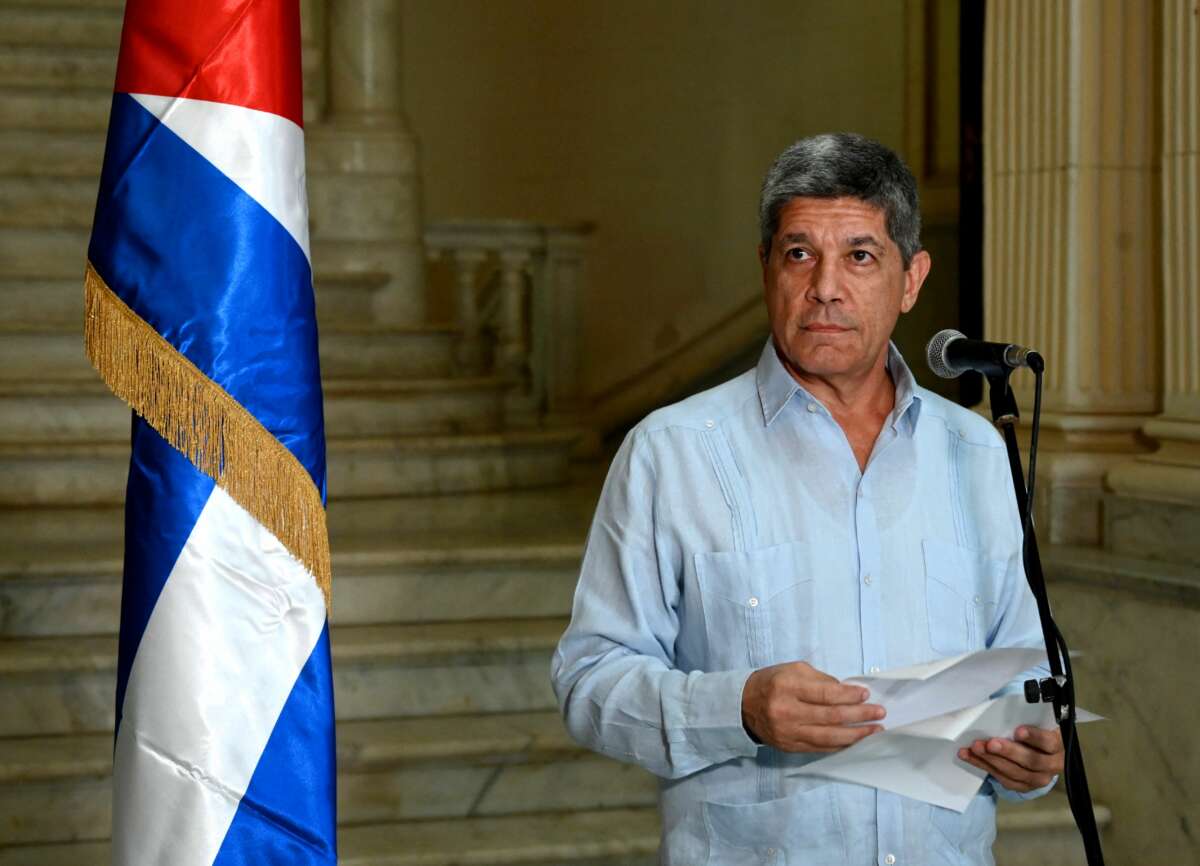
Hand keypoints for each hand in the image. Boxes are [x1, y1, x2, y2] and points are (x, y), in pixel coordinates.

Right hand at [741, 661, 884, 751]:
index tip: (865, 693)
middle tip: (879, 712)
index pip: (825, 693)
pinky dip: (841, 745)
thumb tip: (848, 691)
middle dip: (859, 715)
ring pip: (829, 737)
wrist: (742, 706)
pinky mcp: (790, 746)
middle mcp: (787, 711)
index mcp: (787, 686)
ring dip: (856, 734)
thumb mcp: (792, 670)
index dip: (848, 695)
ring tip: (875, 731)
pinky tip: (856, 741)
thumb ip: (820, 680)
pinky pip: (821, 748)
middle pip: (831, 716)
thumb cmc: (772, 683)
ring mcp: (789, 732)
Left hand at [956, 725, 1063, 792]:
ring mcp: (1039, 779)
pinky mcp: (1024, 786)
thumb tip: (1004, 711)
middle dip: (1008, 752)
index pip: (1049, 742)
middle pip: (1031, 761)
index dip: (1035, 737)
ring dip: (991, 760)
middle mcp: (1053, 765)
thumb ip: (1028, 718)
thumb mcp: (1038, 722)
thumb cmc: (1037, 729)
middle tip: (990, 743)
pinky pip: (1003, 779)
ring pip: (1015, 773)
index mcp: (1058, 745)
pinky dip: (984, 766)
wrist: (1043, 752)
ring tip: (974, 748)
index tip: (1018, 731)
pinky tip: (969, 756)